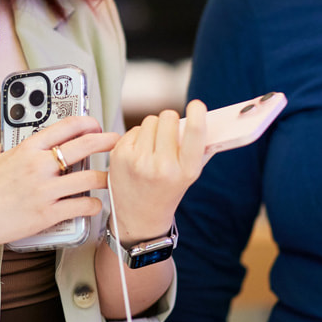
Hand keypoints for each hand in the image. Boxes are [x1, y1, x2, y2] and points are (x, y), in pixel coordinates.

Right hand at [0, 115, 118, 250]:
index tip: (96, 125)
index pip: (65, 126)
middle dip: (107, 142)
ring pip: (90, 178)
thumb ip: (5, 147)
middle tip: (118, 142)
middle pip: (85, 146)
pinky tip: (93, 205)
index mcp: (27, 148)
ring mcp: (44, 189)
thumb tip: (10, 143)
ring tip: (111, 179)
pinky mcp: (46, 213)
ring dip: (105, 179)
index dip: (87, 122)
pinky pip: (81, 206)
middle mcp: (39, 165)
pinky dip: (93, 205)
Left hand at [106, 100, 207, 241]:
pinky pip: (134, 129)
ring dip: (154, 128)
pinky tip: (140, 153)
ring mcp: (138, 161)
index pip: (195, 133)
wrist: (140, 216)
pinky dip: (139, 136)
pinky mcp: (120, 155)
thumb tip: (202, 117)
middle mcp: (162, 166)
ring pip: (150, 120)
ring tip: (154, 146)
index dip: (197, 114)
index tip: (197, 105)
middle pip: (168, 117)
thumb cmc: (167, 192)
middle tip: (170, 135)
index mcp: (185, 170)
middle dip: (171, 121)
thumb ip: (197, 147)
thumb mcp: (189, 174)